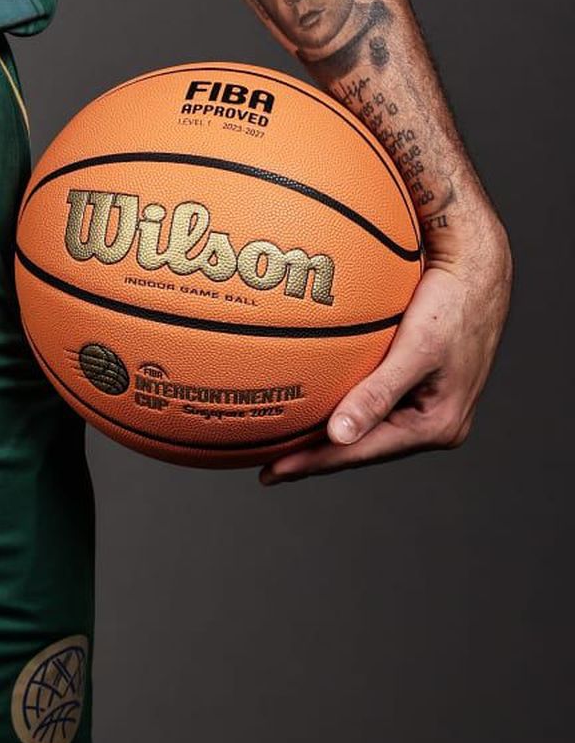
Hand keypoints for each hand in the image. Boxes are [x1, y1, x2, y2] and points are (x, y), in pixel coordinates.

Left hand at [259, 215, 511, 484]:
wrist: (478, 270)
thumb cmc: (452, 304)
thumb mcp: (416, 349)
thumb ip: (378, 393)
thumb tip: (338, 436)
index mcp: (437, 426)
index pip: (364, 452)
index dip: (315, 462)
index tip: (271, 472)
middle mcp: (433, 423)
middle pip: (364, 445)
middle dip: (316, 455)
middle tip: (265, 465)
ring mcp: (425, 403)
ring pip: (366, 424)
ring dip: (327, 431)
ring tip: (282, 441)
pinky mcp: (417, 381)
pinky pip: (371, 397)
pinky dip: (340, 401)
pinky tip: (312, 399)